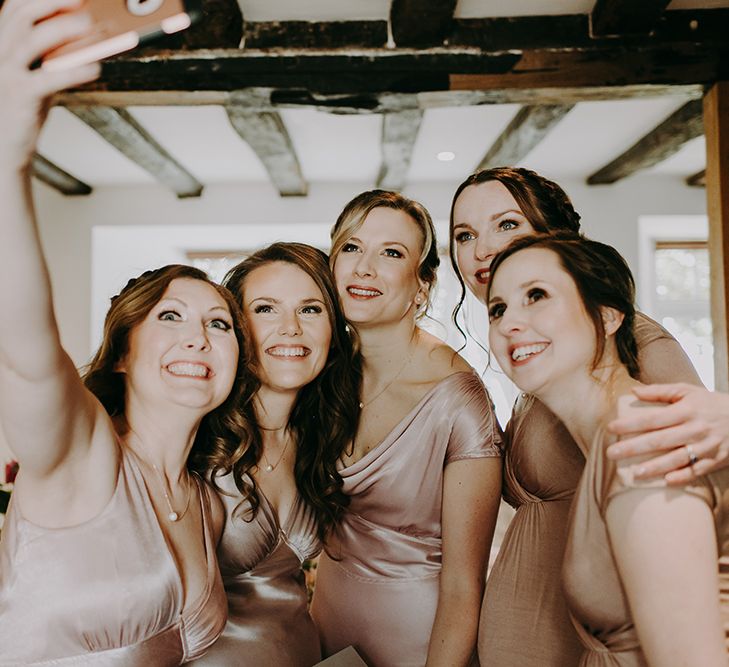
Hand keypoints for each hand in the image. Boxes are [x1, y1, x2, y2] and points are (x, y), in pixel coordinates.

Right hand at [0, 0, 99, 170]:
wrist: (4, 146)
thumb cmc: (23, 108)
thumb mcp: (36, 75)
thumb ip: (55, 56)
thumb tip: (93, 38)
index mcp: (1, 44)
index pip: (15, 8)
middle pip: (22, 16)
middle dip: (52, 3)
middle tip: (82, 1)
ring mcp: (6, 74)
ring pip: (33, 41)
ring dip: (64, 30)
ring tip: (91, 26)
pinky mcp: (20, 97)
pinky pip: (48, 79)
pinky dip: (74, 71)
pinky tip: (95, 68)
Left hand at [607, 383, 728, 484]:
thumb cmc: (710, 403)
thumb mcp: (688, 391)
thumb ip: (660, 391)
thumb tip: (634, 391)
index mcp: (686, 410)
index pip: (652, 419)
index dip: (631, 424)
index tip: (611, 428)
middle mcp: (695, 428)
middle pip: (660, 440)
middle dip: (634, 448)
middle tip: (611, 453)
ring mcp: (707, 445)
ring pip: (677, 458)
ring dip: (655, 467)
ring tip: (634, 473)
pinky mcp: (716, 459)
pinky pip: (698, 471)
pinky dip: (683, 476)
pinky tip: (667, 481)